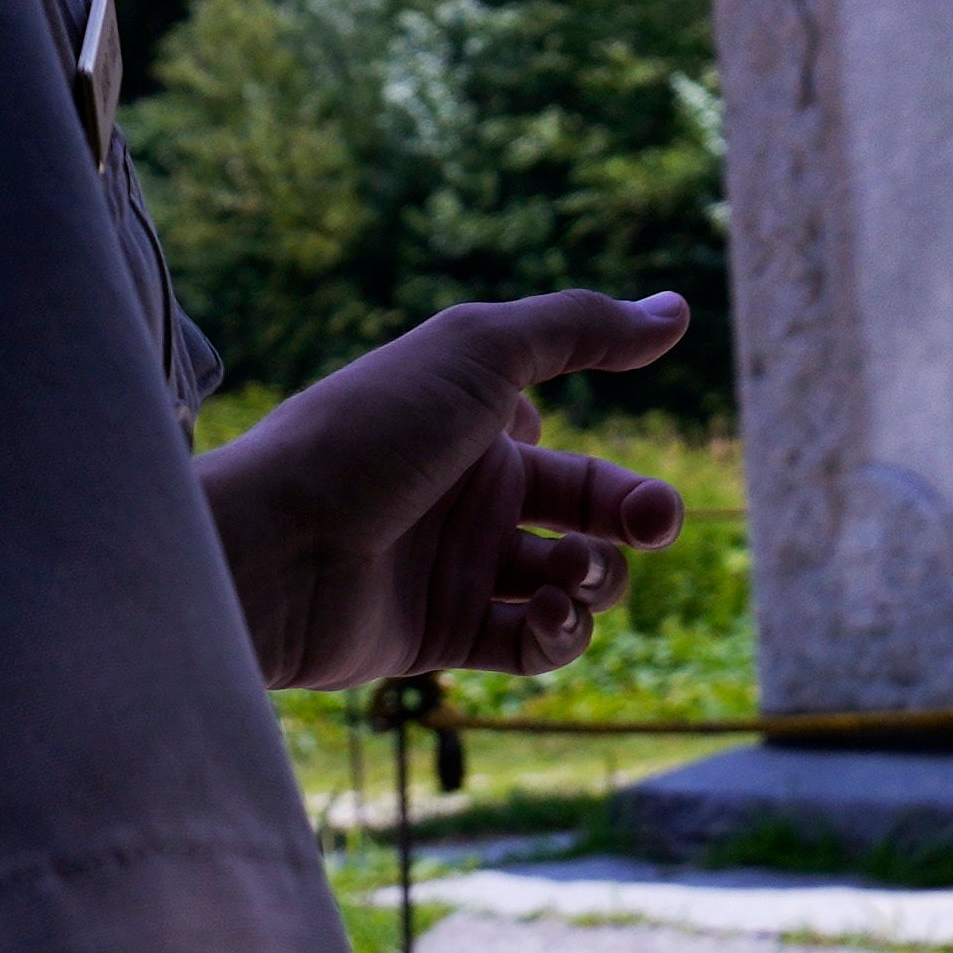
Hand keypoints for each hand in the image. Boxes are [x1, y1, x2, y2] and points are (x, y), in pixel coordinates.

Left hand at [196, 291, 689, 688]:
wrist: (276, 543)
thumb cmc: (370, 432)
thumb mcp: (476, 350)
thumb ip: (579, 326)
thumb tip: (676, 309)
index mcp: (479, 427)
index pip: (576, 462)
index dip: (620, 485)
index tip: (647, 500)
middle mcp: (471, 496)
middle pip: (588, 519)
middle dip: (635, 523)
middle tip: (654, 527)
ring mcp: (457, 567)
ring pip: (571, 584)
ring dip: (597, 581)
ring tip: (572, 575)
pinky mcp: (441, 635)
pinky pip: (531, 643)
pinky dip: (558, 635)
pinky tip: (550, 615)